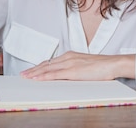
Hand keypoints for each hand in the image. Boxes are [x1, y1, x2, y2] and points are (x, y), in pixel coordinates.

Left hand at [20, 51, 134, 80]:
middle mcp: (68, 57)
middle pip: (46, 64)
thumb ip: (75, 69)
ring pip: (47, 68)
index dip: (40, 67)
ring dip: (35, 73)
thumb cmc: (102, 66)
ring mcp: (70, 63)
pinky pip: (55, 74)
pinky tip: (37, 79)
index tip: (31, 70)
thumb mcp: (85, 66)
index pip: (51, 62)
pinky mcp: (73, 71)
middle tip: (23, 74)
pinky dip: (44, 76)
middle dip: (33, 70)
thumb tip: (67, 75)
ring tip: (26, 77)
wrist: (112, 64)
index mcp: (71, 56)